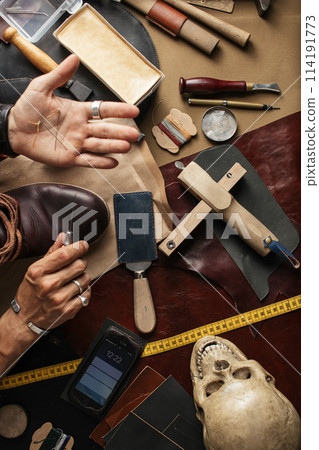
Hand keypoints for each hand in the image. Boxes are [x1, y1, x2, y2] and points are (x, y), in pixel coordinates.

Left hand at [7, 54, 139, 168]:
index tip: (133, 110)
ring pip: (100, 145)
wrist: (14, 130)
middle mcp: (81, 128)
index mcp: (78, 111)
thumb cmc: (27, 109)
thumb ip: (60, 75)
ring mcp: (76, 144)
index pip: (103, 110)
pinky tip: (113, 162)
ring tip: (127, 146)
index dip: (119, 110)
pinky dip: (101, 162)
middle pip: (105, 130)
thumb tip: (74, 58)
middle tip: (134, 134)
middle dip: (121, 132)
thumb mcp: (42, 87)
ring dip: (114, 146)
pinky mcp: (69, 158)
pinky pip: (88, 160)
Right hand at [15, 234, 90, 330]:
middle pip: (80, 265)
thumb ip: (51, 253)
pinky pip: (87, 293)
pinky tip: (74, 292)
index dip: (78, 247)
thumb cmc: (30, 292)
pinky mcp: (68, 310)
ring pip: (85, 279)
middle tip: (74, 266)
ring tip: (71, 281)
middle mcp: (48, 285)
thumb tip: (63, 237)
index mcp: (38, 272)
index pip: (65, 254)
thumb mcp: (35, 270)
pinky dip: (84, 291)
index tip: (83, 245)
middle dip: (80, 263)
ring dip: (82, 278)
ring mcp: (59, 299)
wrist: (25, 318)